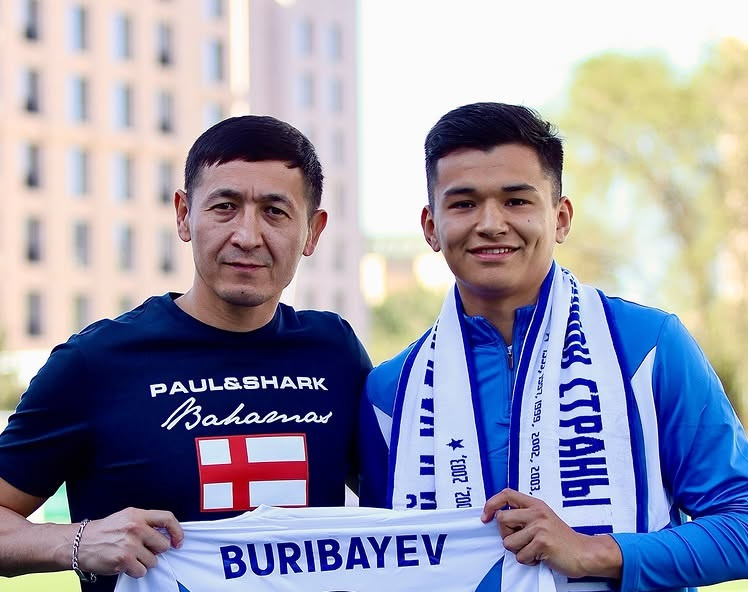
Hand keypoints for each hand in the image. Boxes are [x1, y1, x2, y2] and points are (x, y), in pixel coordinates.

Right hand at [75, 507, 182, 577]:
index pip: (167, 518)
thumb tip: (166, 534)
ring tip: (131, 556)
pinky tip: (125, 564)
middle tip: (144, 550)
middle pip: (163, 544)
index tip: (178, 541)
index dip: (177, 531)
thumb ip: (145, 523)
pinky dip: (136, 571)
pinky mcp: (123, 560)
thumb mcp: (126, 518)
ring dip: (145, 562)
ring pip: (153, 560)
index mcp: (138, 515)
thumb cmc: (103, 531)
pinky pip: (142, 570)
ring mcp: (130, 544)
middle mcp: (135, 528)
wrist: (79, 543)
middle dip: (156, 551)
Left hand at [481, 488, 621, 578]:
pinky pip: (520, 556)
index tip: (485, 517)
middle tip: (522, 541)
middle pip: (502, 520)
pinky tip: (540, 556)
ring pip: (508, 542)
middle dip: (507, 535)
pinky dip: (528, 561)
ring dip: (518, 551)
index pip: (506, 494)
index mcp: (536, 504)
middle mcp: (537, 513)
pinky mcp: (542, 542)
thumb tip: (497, 516)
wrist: (584, 552)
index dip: (491, 504)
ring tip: (534, 549)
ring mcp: (539, 527)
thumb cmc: (562, 538)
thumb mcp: (543, 518)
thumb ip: (524, 514)